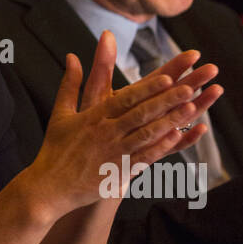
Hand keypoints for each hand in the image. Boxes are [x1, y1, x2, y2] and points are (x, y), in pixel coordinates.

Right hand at [24, 32, 220, 221]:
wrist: (49, 187)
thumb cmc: (55, 149)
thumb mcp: (60, 113)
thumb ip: (70, 83)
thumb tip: (72, 56)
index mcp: (92, 117)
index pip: (124, 98)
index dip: (147, 88)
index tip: (167, 77)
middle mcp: (105, 133)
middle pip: (141, 113)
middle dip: (167, 99)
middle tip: (189, 86)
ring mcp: (114, 153)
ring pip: (148, 134)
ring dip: (171, 120)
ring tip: (192, 107)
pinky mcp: (119, 172)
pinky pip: (145, 158)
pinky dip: (162, 146)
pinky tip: (178, 135)